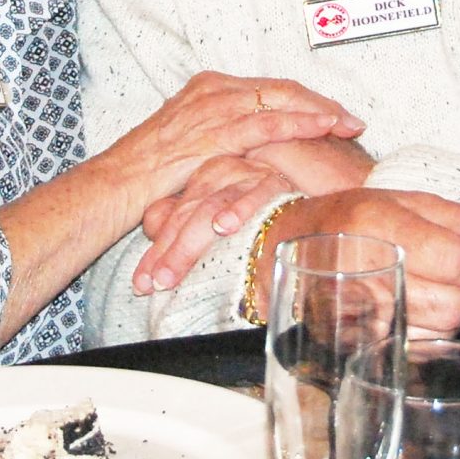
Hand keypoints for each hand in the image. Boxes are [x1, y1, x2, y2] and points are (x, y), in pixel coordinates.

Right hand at [102, 72, 363, 206]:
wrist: (112, 185)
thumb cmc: (148, 176)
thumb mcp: (192, 148)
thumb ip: (224, 142)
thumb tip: (258, 155)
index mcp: (209, 88)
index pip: (271, 88)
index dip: (307, 101)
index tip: (336, 116)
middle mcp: (213, 89)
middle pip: (282, 88)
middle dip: (321, 104)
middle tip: (353, 120)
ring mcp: (212, 108)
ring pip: (280, 99)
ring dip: (319, 112)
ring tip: (348, 125)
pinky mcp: (211, 132)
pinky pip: (265, 123)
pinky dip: (299, 123)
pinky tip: (323, 129)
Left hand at [131, 155, 294, 294]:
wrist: (317, 179)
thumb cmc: (265, 205)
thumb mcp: (222, 210)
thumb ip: (190, 218)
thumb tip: (153, 228)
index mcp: (204, 179)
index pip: (171, 217)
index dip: (155, 253)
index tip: (142, 285)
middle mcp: (221, 173)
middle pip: (186, 215)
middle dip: (167, 254)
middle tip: (155, 285)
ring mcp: (246, 175)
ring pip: (210, 209)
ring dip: (188, 244)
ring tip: (170, 274)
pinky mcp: (275, 180)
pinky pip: (255, 195)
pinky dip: (238, 209)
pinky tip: (224, 227)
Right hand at [261, 190, 459, 332]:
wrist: (284, 245)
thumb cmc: (351, 218)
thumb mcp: (406, 202)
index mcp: (381, 223)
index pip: (459, 261)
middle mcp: (368, 268)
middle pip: (455, 302)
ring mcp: (358, 311)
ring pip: (441, 329)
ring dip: (458, 312)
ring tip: (445, 289)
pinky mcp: (356, 340)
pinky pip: (418, 346)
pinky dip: (434, 332)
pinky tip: (423, 310)